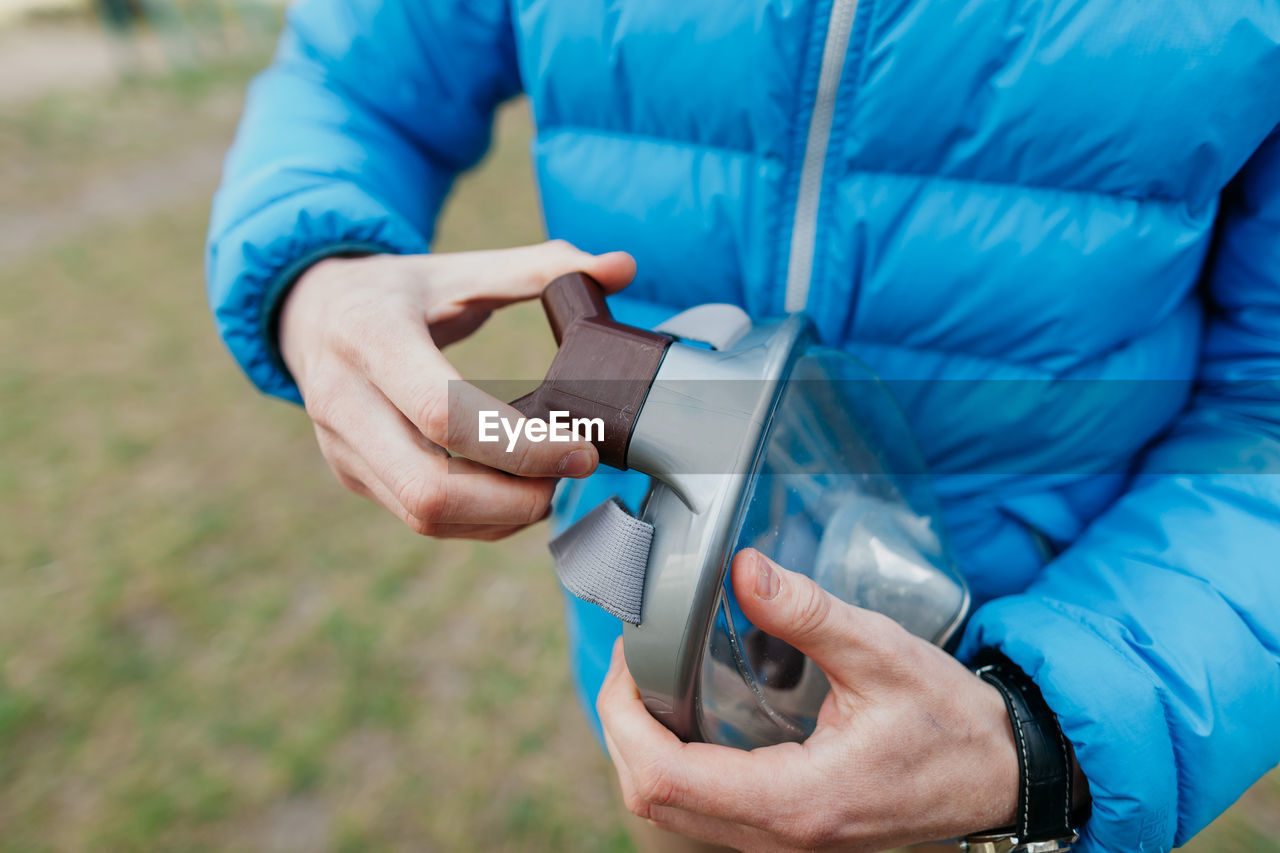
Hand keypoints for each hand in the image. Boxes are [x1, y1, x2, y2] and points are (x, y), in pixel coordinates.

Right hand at [279, 241, 635, 538]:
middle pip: (430, 490)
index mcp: (371, 337)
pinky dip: (479, 520)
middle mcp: (345, 401)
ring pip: (424, 516)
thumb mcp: (458, 268)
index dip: (519, 446)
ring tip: (553, 484)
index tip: (582, 448)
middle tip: (572, 473)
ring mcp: (342, 447)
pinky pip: (419, 518)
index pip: (444, 415)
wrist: (310, 310)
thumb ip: (541, 268)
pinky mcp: (352, 474)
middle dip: (514, 499)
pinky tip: (519, 495)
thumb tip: (623, 266)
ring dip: (501, 516)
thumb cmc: (396, 290)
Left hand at [597, 548, 1019, 850]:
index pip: (662, 779)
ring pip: (671, 813)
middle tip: (632, 664)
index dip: (622, 716)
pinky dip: (675, 767)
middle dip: (622, 730)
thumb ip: (807, 612)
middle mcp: (777, 837)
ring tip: (651, 682)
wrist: (1003, 775)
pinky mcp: (786, 836)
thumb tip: (742, 568)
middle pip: (650, 801)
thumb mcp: (883, 653)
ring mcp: (780, 846)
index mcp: (795, 799)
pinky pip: (702, 813)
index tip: (627, 658)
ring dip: (644, 750)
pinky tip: (689, 715)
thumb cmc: (951, 721)